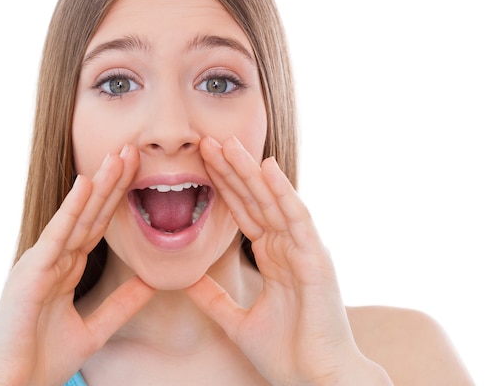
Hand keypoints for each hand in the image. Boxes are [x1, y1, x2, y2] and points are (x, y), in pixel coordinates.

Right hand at [0, 145, 154, 385]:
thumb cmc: (39, 360)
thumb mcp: (94, 329)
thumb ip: (121, 305)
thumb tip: (153, 284)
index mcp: (66, 270)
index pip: (98, 227)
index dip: (118, 200)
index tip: (138, 173)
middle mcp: (54, 260)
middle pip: (91, 215)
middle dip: (113, 183)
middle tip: (132, 150)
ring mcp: (41, 262)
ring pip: (77, 217)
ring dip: (99, 185)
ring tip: (118, 156)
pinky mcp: (31, 272)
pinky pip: (58, 235)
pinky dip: (73, 209)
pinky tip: (87, 183)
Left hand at [185, 136, 390, 384]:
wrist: (315, 383)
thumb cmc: (287, 354)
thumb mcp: (237, 321)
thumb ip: (213, 298)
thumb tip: (186, 281)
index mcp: (273, 258)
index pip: (243, 213)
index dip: (223, 187)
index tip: (200, 163)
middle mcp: (289, 248)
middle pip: (255, 200)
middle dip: (231, 170)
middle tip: (207, 140)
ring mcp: (303, 250)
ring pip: (273, 201)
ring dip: (250, 171)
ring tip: (227, 143)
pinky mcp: (316, 259)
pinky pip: (296, 218)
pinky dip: (281, 191)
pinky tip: (265, 166)